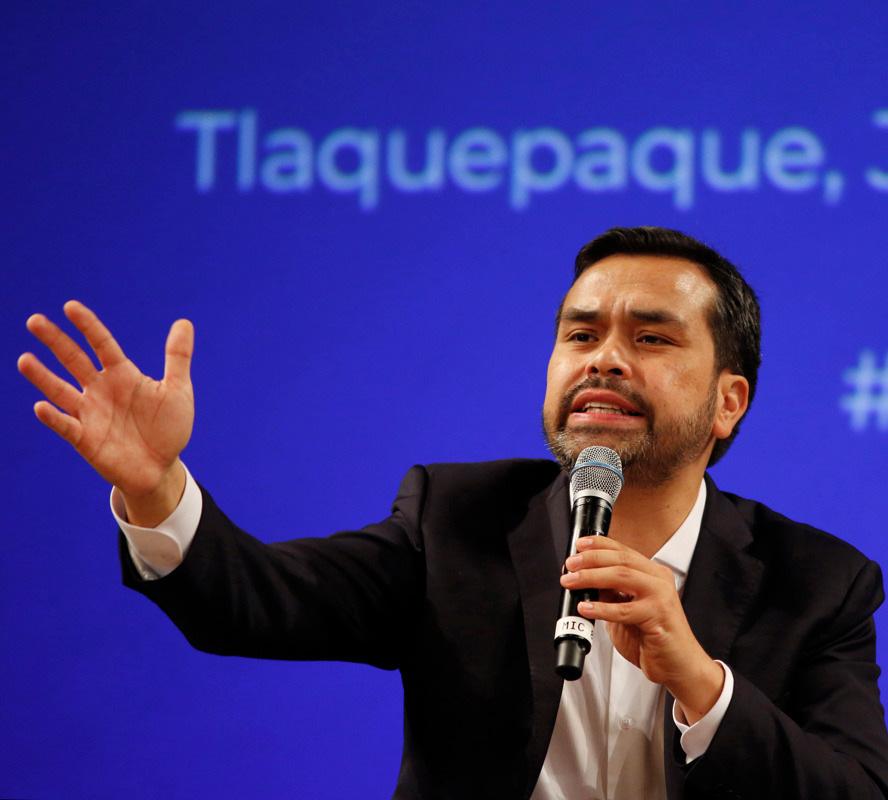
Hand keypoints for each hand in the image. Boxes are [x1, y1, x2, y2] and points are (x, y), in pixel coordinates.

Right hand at [18, 301, 193, 521]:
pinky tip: (41, 406)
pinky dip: (54, 417)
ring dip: (43, 377)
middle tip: (34, 321)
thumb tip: (184, 322)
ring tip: (24, 359)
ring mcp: (90, 414)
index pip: (102, 344)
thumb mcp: (178, 390)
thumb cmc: (168, 428)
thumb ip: (177, 357)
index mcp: (123, 375)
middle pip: (74, 360)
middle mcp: (101, 390)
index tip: (70, 306)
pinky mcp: (85, 440)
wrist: (161, 468)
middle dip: (56, 341)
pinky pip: (66, 426)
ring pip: (60, 391)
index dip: (88, 326)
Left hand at [561, 535, 723, 721]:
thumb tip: (584, 581)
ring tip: (572, 581)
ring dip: (592, 577)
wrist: (679, 666)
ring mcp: (661, 598)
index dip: (599, 544)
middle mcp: (659, 581)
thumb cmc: (654, 638)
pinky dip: (602, 608)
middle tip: (570, 564)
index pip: (623, 550)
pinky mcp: (659, 618)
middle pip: (621, 559)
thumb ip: (610, 594)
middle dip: (591, 559)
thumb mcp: (626, 609)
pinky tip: (585, 608)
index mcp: (652, 574)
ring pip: (622, 576)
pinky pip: (625, 610)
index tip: (579, 545)